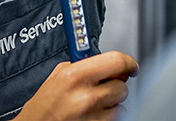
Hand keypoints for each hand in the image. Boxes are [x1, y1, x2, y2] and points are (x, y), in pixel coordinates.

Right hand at [15, 51, 139, 120]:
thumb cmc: (45, 105)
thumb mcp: (58, 75)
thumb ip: (83, 65)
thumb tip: (104, 60)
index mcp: (75, 76)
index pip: (116, 61)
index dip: (128, 62)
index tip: (131, 65)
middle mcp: (86, 97)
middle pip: (122, 85)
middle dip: (115, 85)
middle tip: (102, 86)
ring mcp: (92, 116)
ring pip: (121, 104)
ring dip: (112, 102)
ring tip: (94, 103)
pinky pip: (117, 118)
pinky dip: (109, 115)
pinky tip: (94, 113)